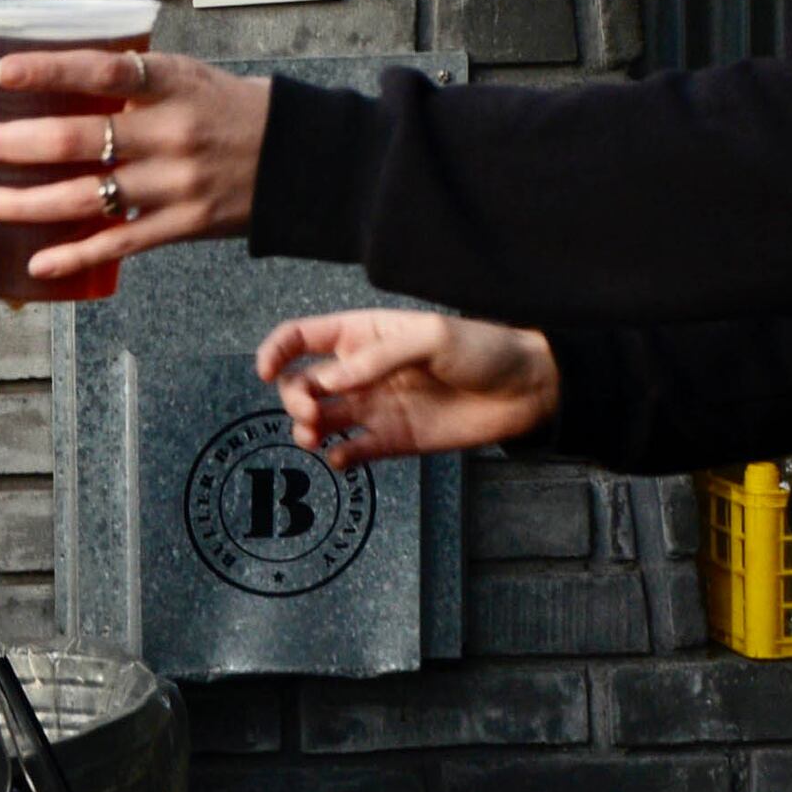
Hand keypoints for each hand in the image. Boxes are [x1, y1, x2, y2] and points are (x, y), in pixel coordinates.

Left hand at [0, 49, 270, 284]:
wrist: (301, 159)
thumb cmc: (233, 110)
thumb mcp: (187, 76)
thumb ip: (130, 79)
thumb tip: (56, 76)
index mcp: (171, 84)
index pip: (103, 71)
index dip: (50, 70)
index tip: (3, 72)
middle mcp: (169, 134)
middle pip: (75, 141)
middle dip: (9, 144)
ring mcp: (174, 184)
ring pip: (83, 197)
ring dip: (22, 202)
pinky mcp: (182, 224)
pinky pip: (118, 243)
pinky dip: (74, 255)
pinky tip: (35, 261)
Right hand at [253, 310, 562, 467]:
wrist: (525, 390)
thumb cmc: (482, 350)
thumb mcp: (431, 337)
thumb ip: (377, 357)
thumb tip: (330, 381)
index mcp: (364, 335)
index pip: (303, 337)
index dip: (276, 351)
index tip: (266, 372)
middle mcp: (361, 372)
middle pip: (302, 383)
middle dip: (294, 397)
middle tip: (312, 411)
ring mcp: (375, 407)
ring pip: (319, 419)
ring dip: (306, 428)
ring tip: (316, 435)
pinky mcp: (391, 440)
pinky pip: (350, 451)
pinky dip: (338, 457)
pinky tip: (344, 456)